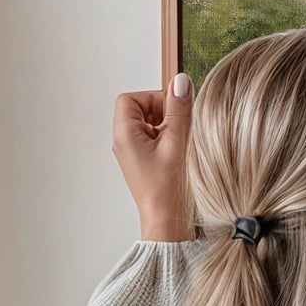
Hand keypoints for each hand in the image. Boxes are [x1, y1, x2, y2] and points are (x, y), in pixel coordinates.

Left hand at [113, 73, 193, 241]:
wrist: (167, 223)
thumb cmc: (168, 190)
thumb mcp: (177, 144)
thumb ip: (179, 110)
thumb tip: (180, 82)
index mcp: (124, 135)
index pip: (131, 99)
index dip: (153, 98)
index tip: (174, 110)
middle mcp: (124, 143)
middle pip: (140, 109)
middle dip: (163, 112)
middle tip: (180, 129)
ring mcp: (134, 154)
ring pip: (149, 125)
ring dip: (168, 127)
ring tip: (180, 145)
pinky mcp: (144, 163)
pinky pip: (154, 140)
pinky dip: (169, 141)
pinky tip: (180, 155)